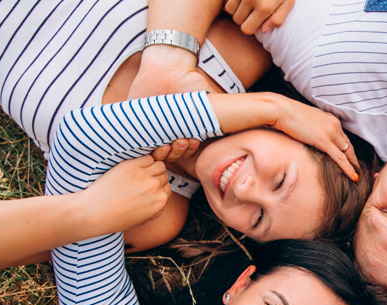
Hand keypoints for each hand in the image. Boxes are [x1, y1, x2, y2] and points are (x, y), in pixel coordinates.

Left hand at [79, 155, 171, 233]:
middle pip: (164, 176)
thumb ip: (157, 208)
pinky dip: (144, 160)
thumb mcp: (143, 219)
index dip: (158, 188)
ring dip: (152, 167)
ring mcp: (144, 176)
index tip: (147, 189)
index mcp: (160, 202)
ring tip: (139, 172)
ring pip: (159, 165)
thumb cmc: (115, 218)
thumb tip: (162, 196)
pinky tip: (133, 167)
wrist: (93, 213)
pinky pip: (147, 158)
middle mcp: (155, 188)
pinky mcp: (131, 166)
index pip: (167, 188)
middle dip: (155, 178)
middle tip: (141, 181)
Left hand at [127, 44, 225, 160]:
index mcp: (182, 131)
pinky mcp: (132, 124)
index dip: (188, 152)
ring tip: (168, 144)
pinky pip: (136, 147)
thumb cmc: (191, 82)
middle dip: (178, 153)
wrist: (168, 66)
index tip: (193, 141)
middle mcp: (166, 133)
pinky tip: (155, 145)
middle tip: (182, 140)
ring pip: (154, 155)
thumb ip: (225, 118)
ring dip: (164, 154)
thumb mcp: (210, 103)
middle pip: (170, 157)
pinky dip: (145, 151)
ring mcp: (149, 130)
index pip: (184, 153)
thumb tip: (253, 123)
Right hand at [225, 0, 294, 33]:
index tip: (255, 21)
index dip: (250, 26)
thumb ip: (278, 19)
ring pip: (229, 9)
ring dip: (236, 8)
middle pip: (237, 20)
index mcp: (264, 8)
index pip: (246, 29)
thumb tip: (264, 30)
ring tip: (247, 2)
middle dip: (243, 17)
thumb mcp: (288, 2)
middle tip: (251, 10)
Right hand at [269, 94, 358, 179]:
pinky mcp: (324, 140)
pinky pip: (340, 158)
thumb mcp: (306, 120)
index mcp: (330, 119)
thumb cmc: (287, 114)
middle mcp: (334, 125)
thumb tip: (312, 135)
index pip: (343, 138)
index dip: (348, 150)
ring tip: (357, 177)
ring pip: (347, 152)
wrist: (280, 109)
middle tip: (357, 171)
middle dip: (353, 159)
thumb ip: (314, 127)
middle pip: (348, 146)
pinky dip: (348, 168)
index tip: (350, 160)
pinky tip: (353, 177)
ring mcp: (330, 132)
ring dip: (353, 166)